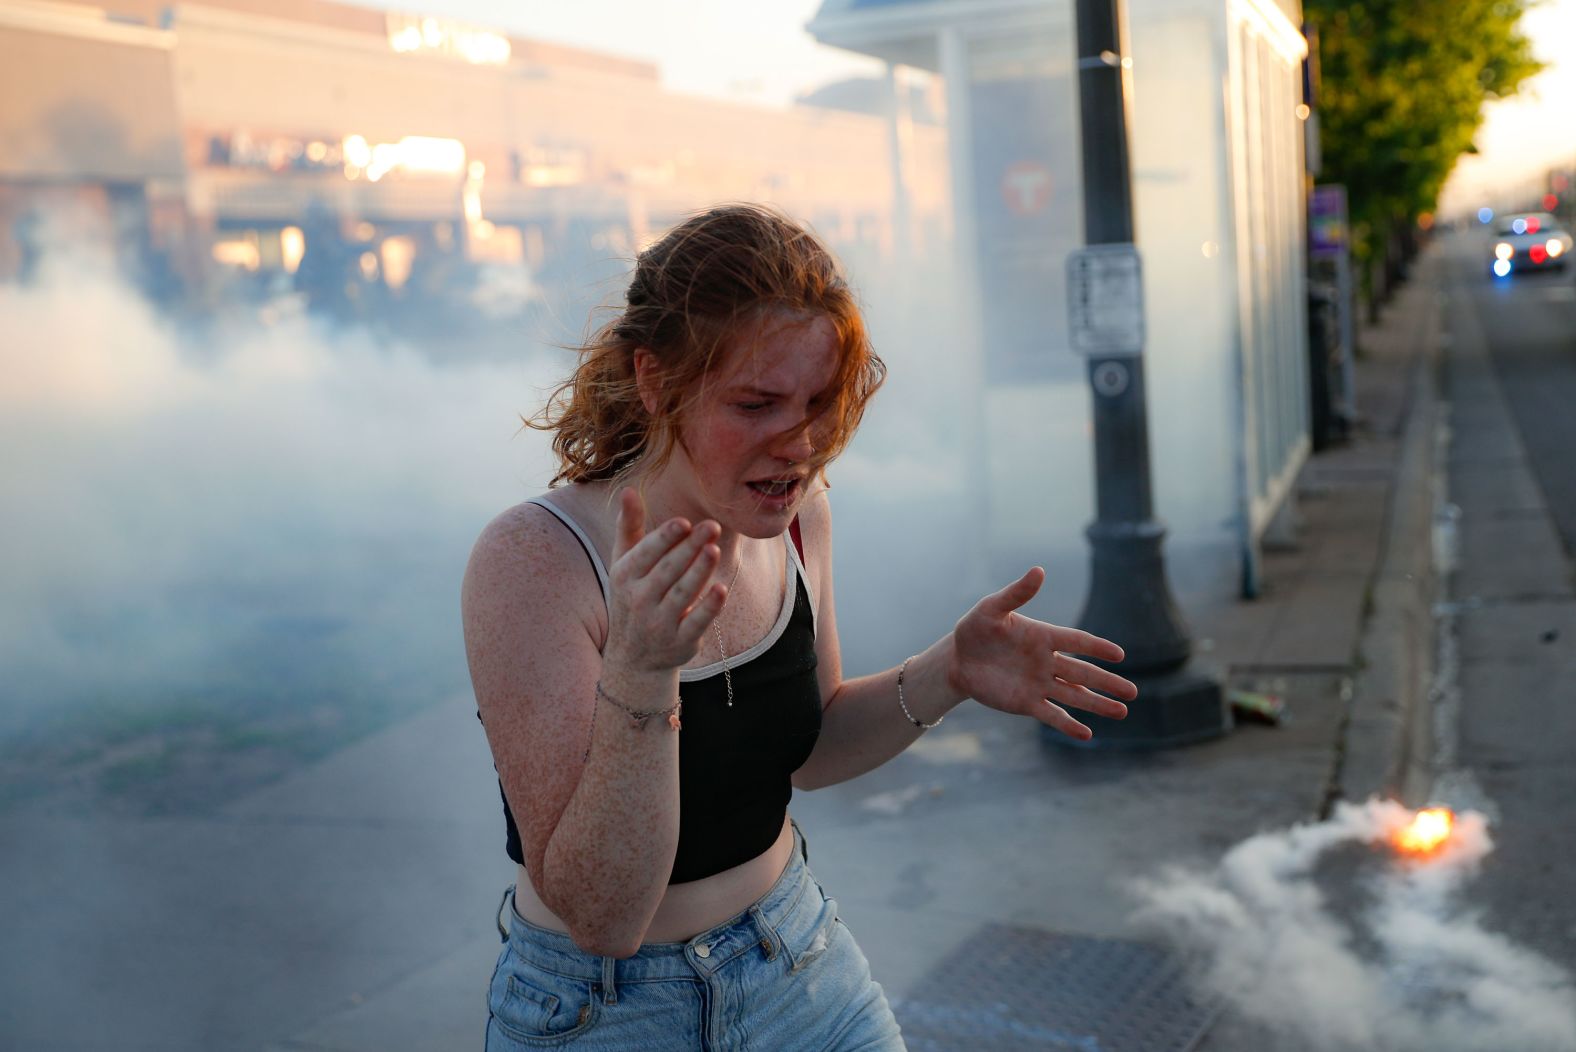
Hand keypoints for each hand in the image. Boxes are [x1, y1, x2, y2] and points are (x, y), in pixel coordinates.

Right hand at [602, 488, 727, 673]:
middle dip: (690, 548)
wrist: (634, 659)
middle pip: (667, 570)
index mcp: (624, 577)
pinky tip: (722, 589)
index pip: (646, 554)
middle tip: (712, 526)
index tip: (684, 523)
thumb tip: (628, 489)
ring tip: (715, 549)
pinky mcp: (680, 641)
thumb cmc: (632, 597)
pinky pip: (696, 622)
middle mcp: (638, 600)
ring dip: (699, 572)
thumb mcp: (623, 564)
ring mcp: (659, 623)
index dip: (664, 538)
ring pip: (682, 594)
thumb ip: (628, 527)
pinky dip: (708, 607)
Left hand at [948, 567, 1137, 740]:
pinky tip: (1087, 734)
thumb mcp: (991, 608)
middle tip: (1132, 692)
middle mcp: (1047, 661)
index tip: (1118, 655)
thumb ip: (1016, 593)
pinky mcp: (1026, 703)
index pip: (1076, 641)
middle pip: (1083, 673)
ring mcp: (1039, 684)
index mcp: (1043, 636)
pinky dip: (1068, 724)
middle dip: (1107, 682)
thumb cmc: (975, 629)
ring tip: (1122, 712)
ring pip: (1074, 696)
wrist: (957, 660)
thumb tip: (1039, 570)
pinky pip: (1051, 714)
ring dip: (1097, 704)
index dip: (1097, 648)